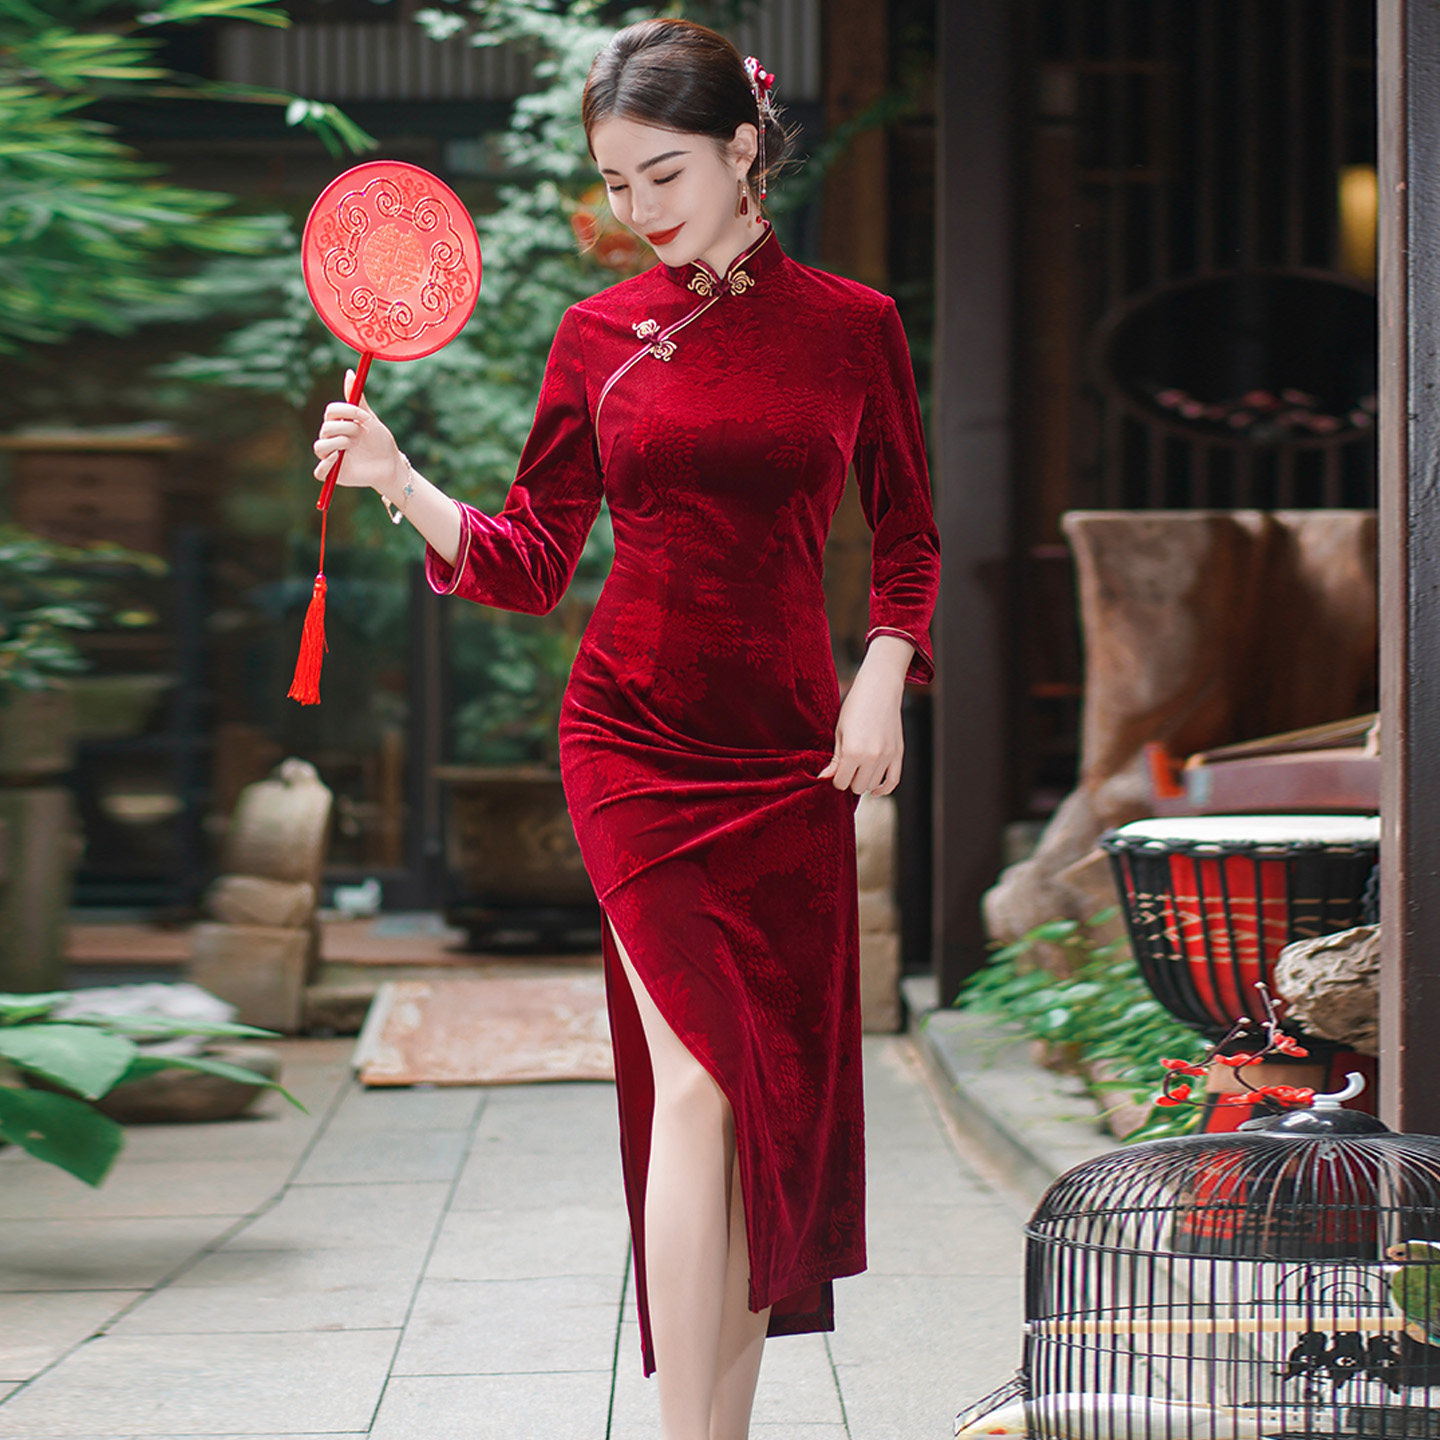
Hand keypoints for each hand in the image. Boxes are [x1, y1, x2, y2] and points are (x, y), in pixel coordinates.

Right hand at [312, 369, 402, 493]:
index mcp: (339, 423)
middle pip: (325, 428)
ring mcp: (331, 456)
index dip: (347, 412)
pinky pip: (319, 472)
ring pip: (320, 447)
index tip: (365, 417)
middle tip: (361, 435)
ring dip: (338, 444)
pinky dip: (326, 466)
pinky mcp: (333, 474)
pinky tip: (339, 460)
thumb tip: (349, 372)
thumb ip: (358, 399)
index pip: (330, 411)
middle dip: (347, 430)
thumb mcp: (371, 419)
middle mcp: (332, 438)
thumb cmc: (380, 441)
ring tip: (353, 447)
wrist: (390, 464)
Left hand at [815, 640, 909, 795]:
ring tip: (858, 771)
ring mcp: (887, 756)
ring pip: (873, 785)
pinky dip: (883, 789)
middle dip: (850, 781)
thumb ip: (834, 759)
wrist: (879, 690)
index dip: (836, 779)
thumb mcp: (839, 732)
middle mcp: (871, 757)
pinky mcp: (898, 753)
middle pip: (857, 787)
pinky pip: (893, 781)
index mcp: (852, 751)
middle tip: (846, 769)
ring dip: (864, 782)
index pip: (841, 782)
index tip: (835, 771)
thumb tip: (824, 778)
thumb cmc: (854, 707)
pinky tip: (874, 789)